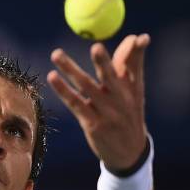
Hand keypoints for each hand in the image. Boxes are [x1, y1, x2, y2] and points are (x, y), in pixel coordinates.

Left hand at [47, 34, 150, 171]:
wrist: (129, 152)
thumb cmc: (129, 113)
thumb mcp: (134, 90)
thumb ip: (131, 63)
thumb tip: (136, 36)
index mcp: (132, 89)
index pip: (134, 67)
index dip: (135, 52)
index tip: (136, 38)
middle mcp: (120, 100)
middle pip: (110, 77)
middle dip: (103, 62)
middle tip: (96, 45)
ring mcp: (106, 113)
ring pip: (87, 87)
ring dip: (71, 70)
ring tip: (56, 54)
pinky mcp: (92, 125)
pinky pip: (75, 104)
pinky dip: (63, 90)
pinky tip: (53, 78)